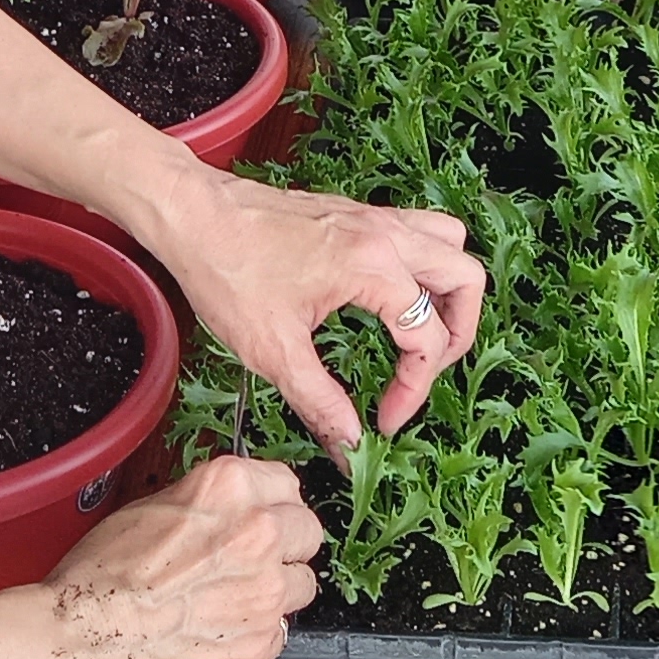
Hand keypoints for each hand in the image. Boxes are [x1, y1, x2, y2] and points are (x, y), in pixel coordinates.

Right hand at [20, 455, 324, 658]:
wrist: (80, 640)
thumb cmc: (99, 577)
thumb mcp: (151, 507)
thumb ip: (206, 503)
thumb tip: (227, 508)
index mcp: (230, 488)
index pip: (288, 484)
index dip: (272, 504)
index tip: (262, 516)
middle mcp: (258, 533)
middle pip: (307, 532)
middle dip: (285, 546)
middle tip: (251, 562)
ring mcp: (265, 592)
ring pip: (301, 586)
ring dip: (275, 592)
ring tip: (230, 602)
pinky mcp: (260, 644)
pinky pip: (279, 633)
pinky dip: (256, 634)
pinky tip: (218, 633)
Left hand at [120, 164, 482, 458]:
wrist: (193, 215)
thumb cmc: (226, 272)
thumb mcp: (271, 350)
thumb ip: (319, 401)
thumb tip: (350, 444)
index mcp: (372, 267)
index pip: (427, 337)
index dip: (414, 390)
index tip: (385, 420)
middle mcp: (384, 234)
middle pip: (466, 278)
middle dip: (458, 335)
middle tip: (423, 373)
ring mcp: (373, 217)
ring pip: (449, 242)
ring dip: (449, 290)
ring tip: (424, 332)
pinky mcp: (355, 213)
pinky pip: (418, 230)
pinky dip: (424, 264)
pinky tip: (392, 297)